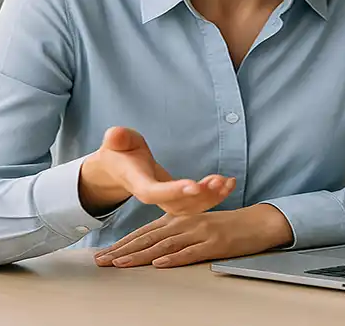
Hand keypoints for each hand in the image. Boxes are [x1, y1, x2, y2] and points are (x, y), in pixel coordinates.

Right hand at [79, 126, 234, 215]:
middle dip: (199, 197)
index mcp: (137, 182)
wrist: (119, 167)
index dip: (174, 191)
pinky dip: (214, 196)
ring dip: (211, 198)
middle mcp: (152, 196)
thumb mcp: (116, 141)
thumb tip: (115, 135)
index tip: (194, 185)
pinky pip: (196, 204)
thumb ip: (117, 138)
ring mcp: (165, 200)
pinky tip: (228, 184)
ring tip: (227, 183)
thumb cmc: (120, 151)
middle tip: (218, 182)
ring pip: (189, 208)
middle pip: (176, 205)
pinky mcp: (177, 199)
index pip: (154, 192)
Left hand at [94, 203, 293, 268]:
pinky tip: (160, 263)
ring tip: (121, 264)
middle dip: (123, 251)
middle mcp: (185, 223)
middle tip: (102, 261)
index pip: (145, 232)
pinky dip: (174, 258)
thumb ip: (175, 234)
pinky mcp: (214, 243)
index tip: (104, 255)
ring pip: (164, 245)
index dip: (123, 244)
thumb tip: (151, 249)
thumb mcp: (196, 226)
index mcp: (179, 219)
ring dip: (141, 255)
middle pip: (149, 238)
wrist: (257, 222)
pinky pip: (191, 252)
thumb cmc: (226, 227)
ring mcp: (199, 232)